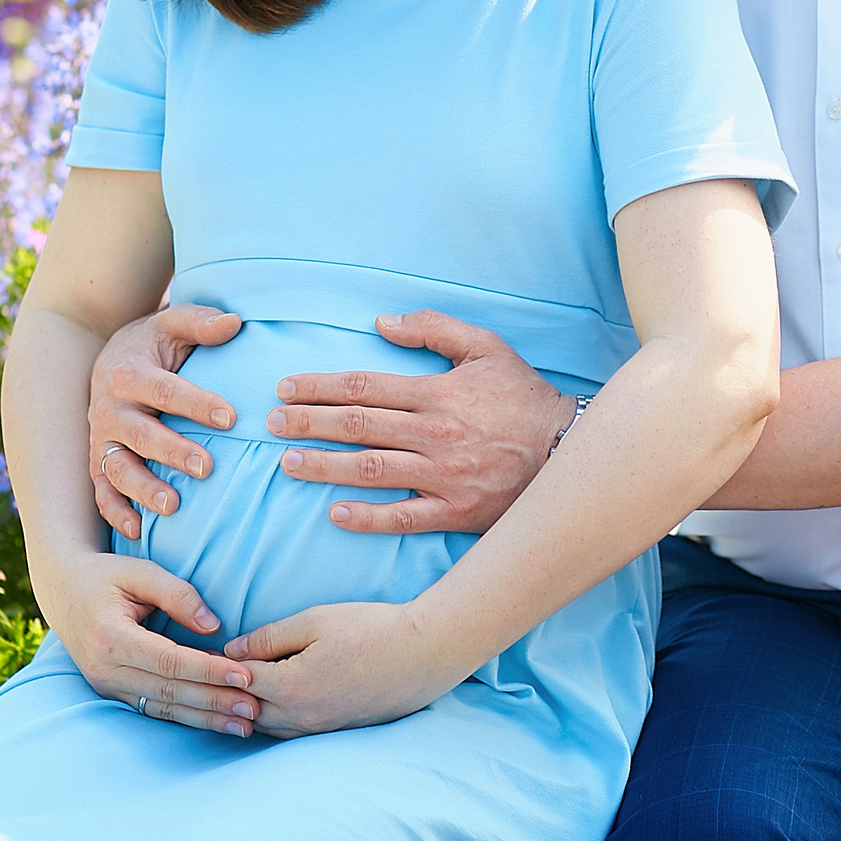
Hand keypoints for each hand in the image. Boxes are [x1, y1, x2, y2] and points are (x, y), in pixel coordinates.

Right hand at [32, 550, 258, 736]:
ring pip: (163, 708)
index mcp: (111, 636)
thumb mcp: (140, 572)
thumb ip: (178, 595)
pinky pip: (153, 709)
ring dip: (205, 718)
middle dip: (215, 702)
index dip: (209, 671)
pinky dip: (186, 717)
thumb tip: (214, 627)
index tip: (245, 676)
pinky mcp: (112, 692)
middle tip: (255, 708)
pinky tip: (215, 722)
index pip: (169, 661)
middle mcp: (105, 668)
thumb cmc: (105, 575)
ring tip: (243, 726)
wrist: (61, 589)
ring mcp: (106, 685)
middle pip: (169, 691)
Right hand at [87, 303, 245, 540]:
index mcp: (127, 373)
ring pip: (117, 468)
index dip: (196, 404)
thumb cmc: (153, 344)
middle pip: (140, 434)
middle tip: (207, 467)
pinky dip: (115, 512)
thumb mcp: (172, 324)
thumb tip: (234, 323)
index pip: (164, 390)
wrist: (110, 358)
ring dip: (143, 489)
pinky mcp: (98, 462)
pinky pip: (101, 492)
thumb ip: (200, 321)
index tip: (231, 418)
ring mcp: (101, 440)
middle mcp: (108, 409)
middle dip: (173, 452)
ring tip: (173, 504)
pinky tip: (138, 530)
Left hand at [225, 601, 461, 738]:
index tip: (199, 657)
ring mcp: (320, 729)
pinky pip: (291, 732)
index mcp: (291, 687)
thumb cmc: (371, 629)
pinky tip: (272, 703)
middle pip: (246, 711)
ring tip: (234, 691)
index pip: (238, 680)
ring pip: (267, 727)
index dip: (217, 666)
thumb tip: (233, 650)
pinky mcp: (337, 732)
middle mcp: (302, 717)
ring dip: (249, 710)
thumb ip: (270, 636)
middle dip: (227, 693)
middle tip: (208, 677)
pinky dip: (274, 719)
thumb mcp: (315, 620)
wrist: (426, 653)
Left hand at [268, 311, 573, 535]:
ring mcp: (444, 475)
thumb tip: (383, 323)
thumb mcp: (487, 347)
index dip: (320, 387)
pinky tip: (335, 512)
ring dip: (325, 465)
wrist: (569, 450)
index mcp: (438, 393)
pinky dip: (369, 516)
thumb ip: (435, 330)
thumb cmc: (524, 397)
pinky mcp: (456, 510)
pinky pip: (405, 516)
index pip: (365, 387)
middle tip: (270, 424)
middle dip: (308, 423)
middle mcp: (435, 434)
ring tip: (287, 463)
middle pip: (358, 426)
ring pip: (372, 469)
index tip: (285, 389)